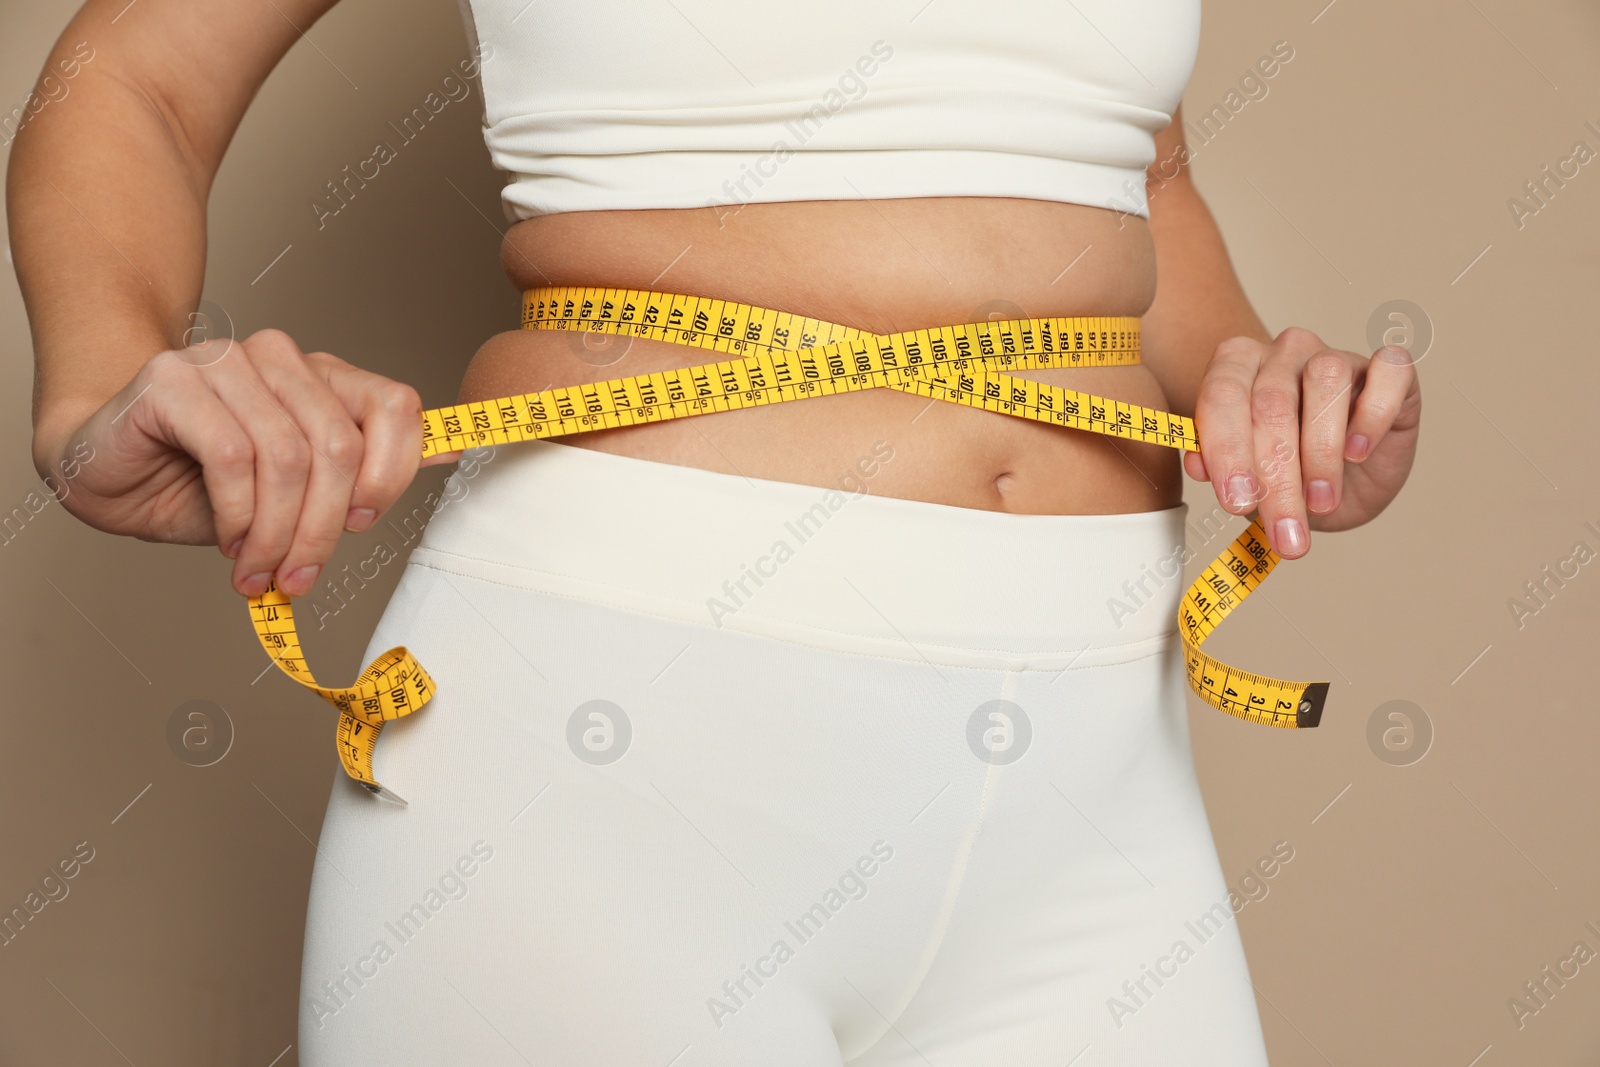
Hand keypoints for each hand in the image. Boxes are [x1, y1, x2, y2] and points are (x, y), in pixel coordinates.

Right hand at [33, 329, 459, 597]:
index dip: (390, 475)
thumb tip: (450, 453)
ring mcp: (226, 361)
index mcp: (321, 376)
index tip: (359, 525)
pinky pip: (234, 457)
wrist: (103, 466)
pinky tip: (231, 541)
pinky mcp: (174, 380)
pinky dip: (240, 515)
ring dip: (278, 534)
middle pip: (340, 447)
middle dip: (323, 530)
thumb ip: (365, 468)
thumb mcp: (296, 488)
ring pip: (289, 457)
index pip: (396, 407)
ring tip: (259, 571)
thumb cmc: (198, 479)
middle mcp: (279, 359)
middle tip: (299, 577)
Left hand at [1182, 327, 1420, 558]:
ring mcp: (1339, 355)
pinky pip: (1388, 372)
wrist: (1346, 485)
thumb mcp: (1249, 480)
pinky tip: (1358, 453)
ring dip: (1321, 452)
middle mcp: (1285, 351)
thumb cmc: (1287, 474)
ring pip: (1325, 380)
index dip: (1227, 451)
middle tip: (1284, 529)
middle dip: (1277, 476)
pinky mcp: (1392, 371)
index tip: (1237, 503)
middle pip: (1272, 401)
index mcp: (1237, 366)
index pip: (1222, 396)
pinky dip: (1373, 414)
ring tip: (1321, 502)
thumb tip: (1197, 465)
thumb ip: (1217, 465)